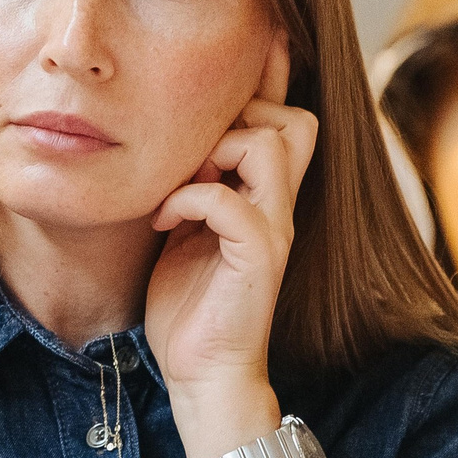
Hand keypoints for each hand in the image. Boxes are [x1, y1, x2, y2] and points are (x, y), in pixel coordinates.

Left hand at [143, 36, 318, 456]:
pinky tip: (163, 219)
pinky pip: (229, 201)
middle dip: (241, 116)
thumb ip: (194, 186)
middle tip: (191, 150)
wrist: (201, 374)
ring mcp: (273, 230)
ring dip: (213, 150)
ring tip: (179, 180)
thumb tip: (169, 142)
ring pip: (268, 146)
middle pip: (294, 120)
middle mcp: (279, 207)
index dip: (266, 87)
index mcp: (265, 196)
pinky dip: (188, 198)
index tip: (218, 83)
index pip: (288, 118)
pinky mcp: (258, 258)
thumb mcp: (186, 229)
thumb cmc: (189, 305)